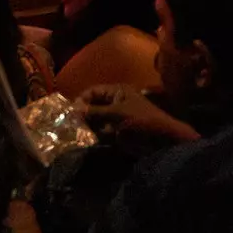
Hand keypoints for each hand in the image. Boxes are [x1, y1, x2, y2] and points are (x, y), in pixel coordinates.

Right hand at [81, 85, 198, 143]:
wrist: (163, 141)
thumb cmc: (142, 120)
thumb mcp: (117, 113)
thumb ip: (95, 111)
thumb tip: (74, 108)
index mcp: (117, 92)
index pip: (93, 91)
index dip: (81, 99)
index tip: (70, 111)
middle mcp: (115, 102)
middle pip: (93, 105)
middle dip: (83, 113)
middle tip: (70, 123)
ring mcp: (116, 118)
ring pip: (96, 119)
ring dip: (88, 125)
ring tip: (77, 131)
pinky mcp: (117, 132)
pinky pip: (102, 131)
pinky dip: (95, 134)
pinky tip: (87, 138)